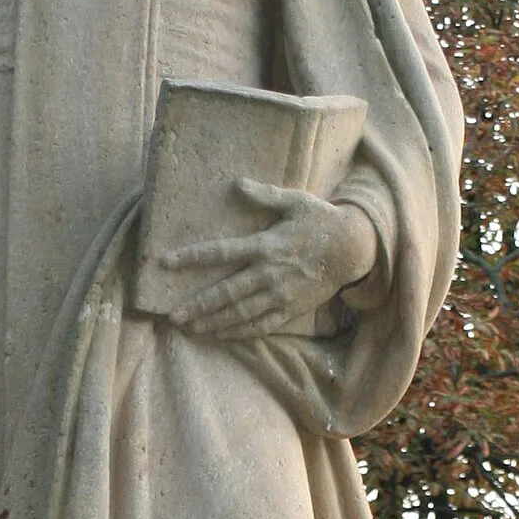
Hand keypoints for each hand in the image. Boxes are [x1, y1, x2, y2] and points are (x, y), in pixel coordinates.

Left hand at [171, 181, 378, 343]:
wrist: (353, 249)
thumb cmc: (320, 221)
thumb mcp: (295, 201)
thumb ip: (264, 194)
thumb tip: (236, 183)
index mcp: (266, 245)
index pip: (221, 252)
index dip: (191, 257)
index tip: (166, 262)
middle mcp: (269, 273)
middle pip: (226, 292)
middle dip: (198, 305)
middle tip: (173, 316)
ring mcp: (280, 294)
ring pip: (240, 313)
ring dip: (213, 323)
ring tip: (190, 328)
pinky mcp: (290, 309)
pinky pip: (260, 325)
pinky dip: (239, 332)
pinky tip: (220, 335)